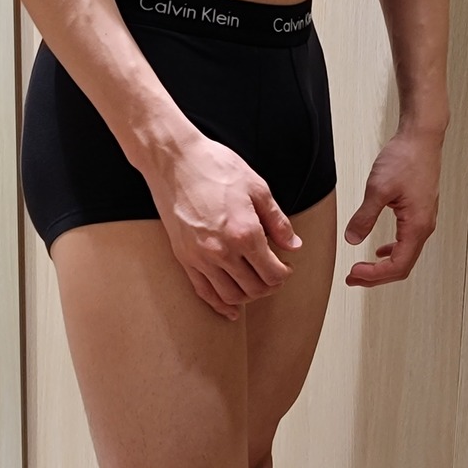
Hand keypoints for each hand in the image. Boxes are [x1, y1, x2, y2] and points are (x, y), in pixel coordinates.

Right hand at [143, 132, 302, 320]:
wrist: (174, 159)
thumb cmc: (214, 166)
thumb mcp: (256, 187)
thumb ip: (277, 221)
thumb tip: (293, 245)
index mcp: (245, 233)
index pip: (274, 273)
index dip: (285, 273)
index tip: (286, 265)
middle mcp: (222, 251)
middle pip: (255, 289)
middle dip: (270, 286)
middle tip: (273, 273)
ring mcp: (200, 257)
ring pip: (231, 296)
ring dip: (248, 296)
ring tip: (254, 282)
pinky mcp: (183, 257)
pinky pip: (204, 292)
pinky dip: (220, 305)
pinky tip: (230, 308)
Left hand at [344, 128, 443, 286]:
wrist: (420, 139)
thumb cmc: (405, 159)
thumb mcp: (378, 189)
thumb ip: (364, 217)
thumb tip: (352, 239)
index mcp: (417, 226)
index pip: (398, 266)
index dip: (375, 276)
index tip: (354, 275)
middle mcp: (424, 227)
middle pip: (402, 265)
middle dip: (376, 276)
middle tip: (352, 279)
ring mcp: (422, 219)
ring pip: (404, 254)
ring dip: (382, 266)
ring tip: (361, 269)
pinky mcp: (418, 211)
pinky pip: (406, 240)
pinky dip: (391, 250)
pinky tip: (379, 250)